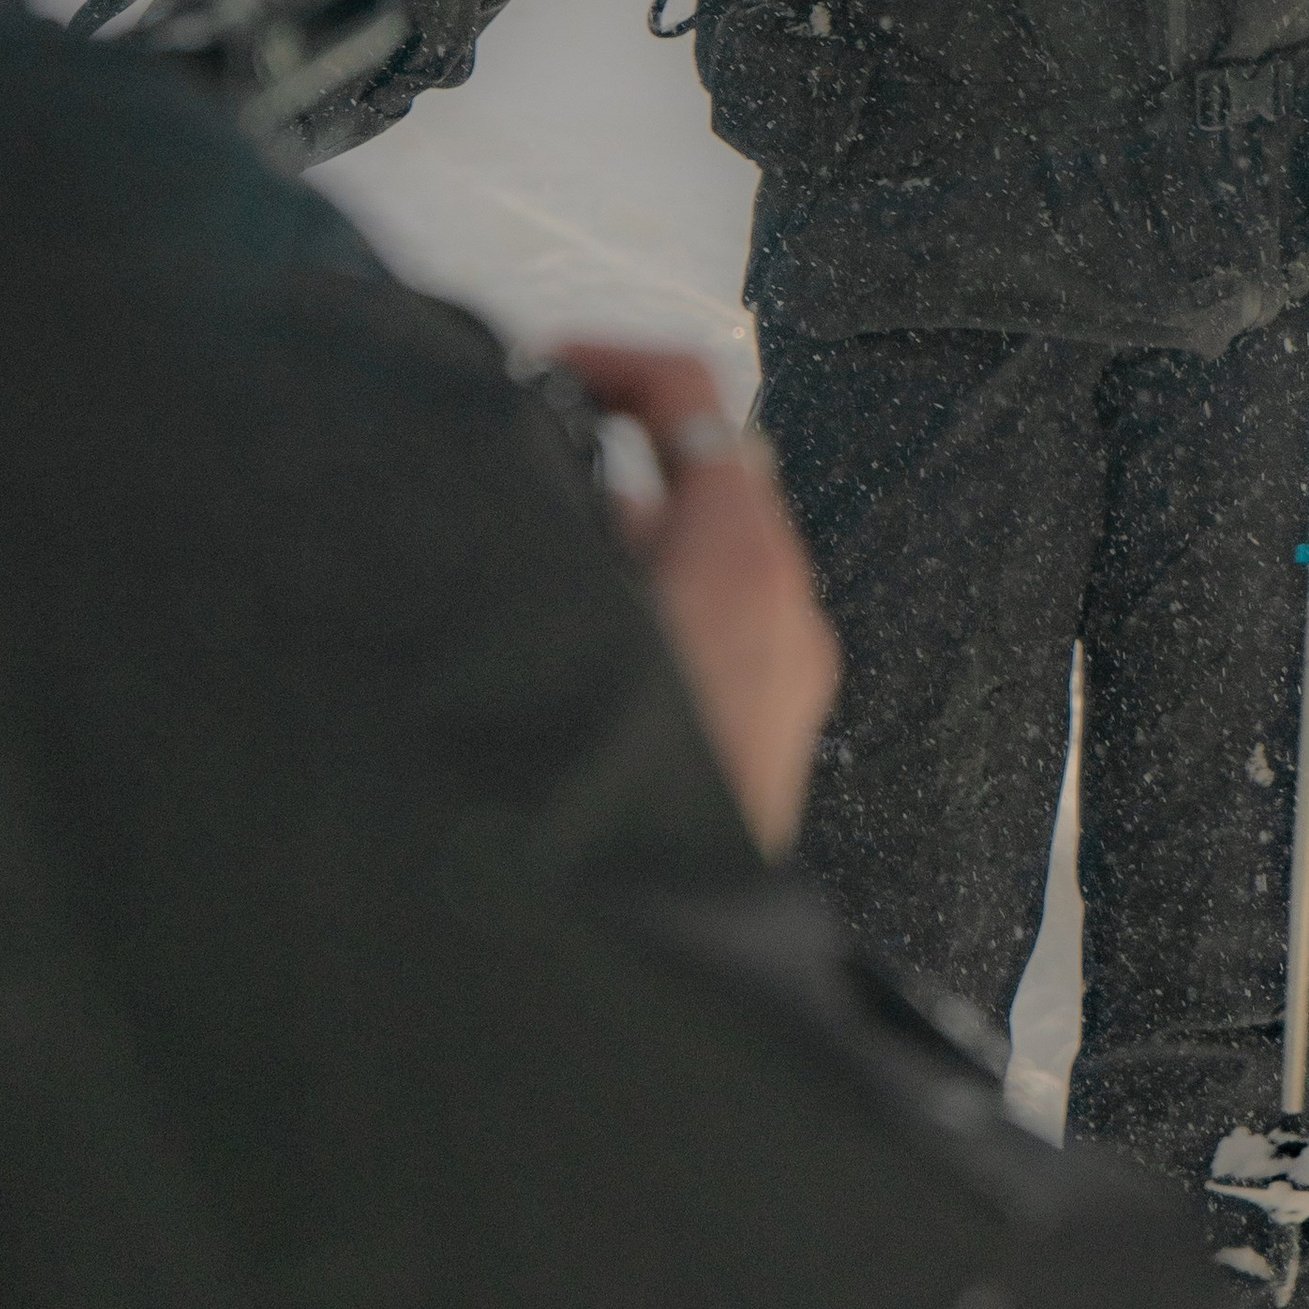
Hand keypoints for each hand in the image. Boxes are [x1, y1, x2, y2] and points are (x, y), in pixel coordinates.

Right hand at [552, 339, 838, 858]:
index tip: (538, 371)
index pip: (692, 397)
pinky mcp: (779, 732)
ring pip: (705, 559)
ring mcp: (794, 673)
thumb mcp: (563, 630)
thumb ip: (558, 527)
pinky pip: (718, 628)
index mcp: (744, 561)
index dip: (612, 363)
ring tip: (529, 591)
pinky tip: (575, 661)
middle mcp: (789, 605)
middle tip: (514, 495)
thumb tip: (540, 464)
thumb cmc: (604, 785)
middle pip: (701, 479)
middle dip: (608, 469)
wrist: (652, 945)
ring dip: (623, 548)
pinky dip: (652, 610)